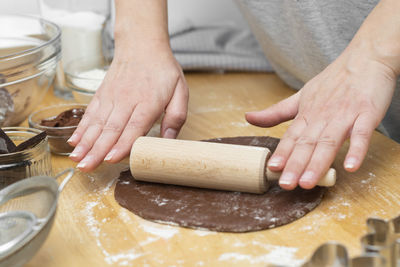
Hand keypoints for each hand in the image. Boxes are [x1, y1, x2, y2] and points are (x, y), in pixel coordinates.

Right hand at [68, 45, 188, 171]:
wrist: (142, 45)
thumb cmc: (163, 70)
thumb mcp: (180, 91)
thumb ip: (176, 116)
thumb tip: (169, 140)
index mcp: (148, 102)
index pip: (133, 127)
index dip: (121, 144)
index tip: (110, 159)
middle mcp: (126, 101)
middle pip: (110, 129)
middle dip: (97, 150)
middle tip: (86, 168)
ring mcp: (111, 97)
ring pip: (97, 123)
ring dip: (85, 142)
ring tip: (76, 159)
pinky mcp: (102, 95)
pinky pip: (90, 113)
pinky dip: (81, 128)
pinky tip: (74, 142)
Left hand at [246, 47, 395, 189]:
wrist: (366, 57)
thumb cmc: (334, 80)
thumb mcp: (301, 95)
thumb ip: (276, 112)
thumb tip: (248, 118)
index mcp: (307, 113)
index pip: (291, 137)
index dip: (282, 153)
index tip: (271, 169)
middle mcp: (323, 116)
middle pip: (307, 144)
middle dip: (295, 165)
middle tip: (286, 184)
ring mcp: (345, 115)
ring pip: (329, 142)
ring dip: (318, 163)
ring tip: (308, 183)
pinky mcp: (367, 113)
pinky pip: (362, 134)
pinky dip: (356, 149)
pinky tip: (350, 166)